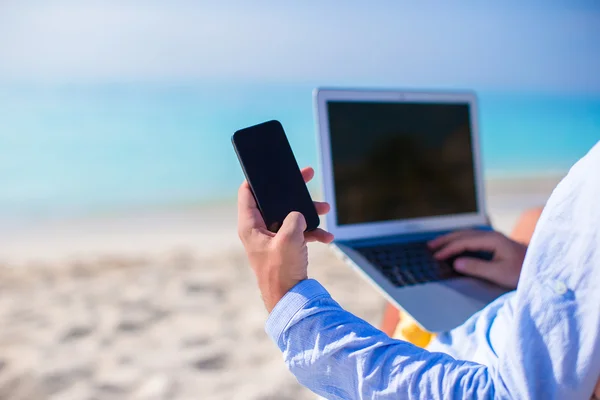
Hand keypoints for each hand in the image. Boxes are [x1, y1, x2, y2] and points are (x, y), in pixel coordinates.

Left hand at [237, 166, 333, 311]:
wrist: (291, 299)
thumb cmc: (282, 271)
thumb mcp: (289, 239)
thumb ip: (294, 218)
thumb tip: (299, 215)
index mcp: (250, 225)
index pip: (247, 192)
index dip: (257, 178)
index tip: (270, 167)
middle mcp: (259, 230)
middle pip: (274, 201)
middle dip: (293, 191)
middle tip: (307, 175)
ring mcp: (272, 239)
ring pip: (290, 215)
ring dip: (308, 212)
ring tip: (324, 208)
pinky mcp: (284, 248)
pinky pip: (299, 232)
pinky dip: (312, 232)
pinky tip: (327, 237)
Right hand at [428, 230, 526, 289]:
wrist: (543, 271)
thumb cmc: (523, 273)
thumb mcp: (500, 274)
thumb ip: (477, 267)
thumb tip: (455, 262)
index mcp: (493, 240)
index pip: (464, 242)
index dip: (448, 249)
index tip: (435, 256)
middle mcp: (492, 235)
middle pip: (463, 234)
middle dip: (445, 240)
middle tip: (429, 246)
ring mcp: (494, 238)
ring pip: (467, 235)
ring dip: (451, 239)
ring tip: (437, 244)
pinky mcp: (496, 243)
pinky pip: (472, 239)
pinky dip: (459, 241)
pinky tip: (454, 246)